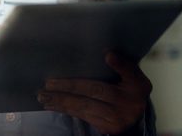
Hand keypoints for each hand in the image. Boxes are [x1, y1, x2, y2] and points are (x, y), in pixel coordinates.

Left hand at [37, 52, 151, 134]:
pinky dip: (66, 110)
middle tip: (48, 84)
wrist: (135, 115)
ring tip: (44, 96)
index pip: (129, 73)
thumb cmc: (129, 89)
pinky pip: (83, 116)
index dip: (119, 65)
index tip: (108, 55)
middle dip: (69, 87)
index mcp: (137, 86)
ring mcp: (116, 118)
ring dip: (62, 101)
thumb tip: (108, 54)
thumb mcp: (133, 75)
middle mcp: (128, 104)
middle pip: (96, 91)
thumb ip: (123, 65)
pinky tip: (52, 105)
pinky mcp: (107, 128)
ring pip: (85, 107)